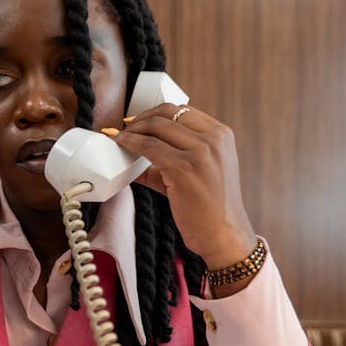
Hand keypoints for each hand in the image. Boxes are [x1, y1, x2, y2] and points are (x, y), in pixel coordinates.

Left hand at [108, 104, 256, 271]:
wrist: (224, 234)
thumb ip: (174, 157)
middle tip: (125, 130)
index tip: (137, 122)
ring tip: (120, 139)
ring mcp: (200, 152)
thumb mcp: (199, 171)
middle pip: (168, 113)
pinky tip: (121, 145)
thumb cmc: (210, 208)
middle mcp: (214, 138)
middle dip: (141, 119)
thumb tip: (136, 151)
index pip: (182, 110)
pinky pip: (148, 147)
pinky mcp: (184, 168)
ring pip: (155, 127)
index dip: (154, 113)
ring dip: (132, 130)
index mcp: (221, 134)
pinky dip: (130, 143)